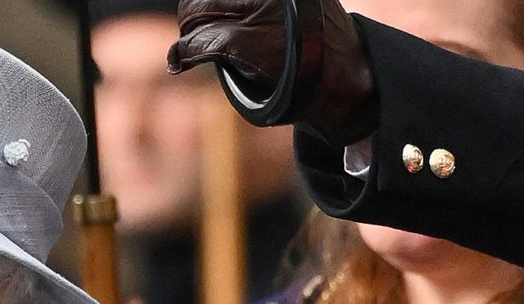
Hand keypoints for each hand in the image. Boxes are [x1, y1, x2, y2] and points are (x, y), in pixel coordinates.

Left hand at [168, 0, 377, 143]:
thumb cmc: (318, 40)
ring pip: (197, 14)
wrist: (343, 75)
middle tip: (194, 31)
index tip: (202, 11)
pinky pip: (199, 43)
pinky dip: (185, 54)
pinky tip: (180, 62)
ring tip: (192, 46)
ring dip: (189, 33)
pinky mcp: (244, 41)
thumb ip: (261, 2)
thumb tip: (214, 3)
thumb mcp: (298, 4)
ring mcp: (255, 11)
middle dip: (192, 13)